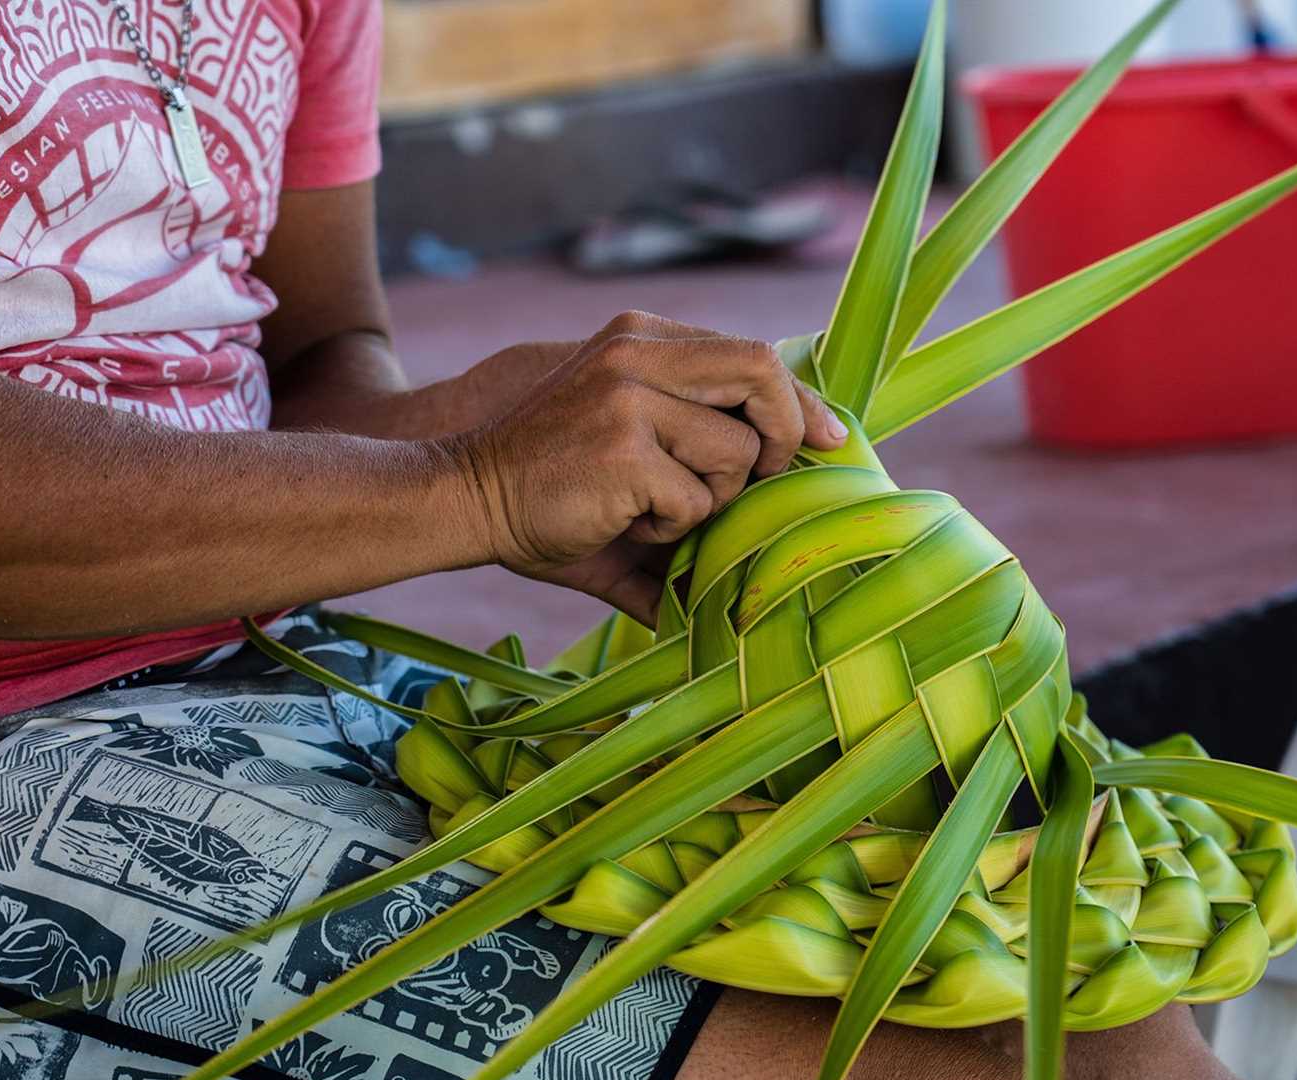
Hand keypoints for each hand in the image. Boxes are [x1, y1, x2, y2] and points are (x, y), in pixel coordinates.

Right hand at [450, 311, 848, 622]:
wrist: (467, 498)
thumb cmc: (554, 481)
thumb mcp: (631, 433)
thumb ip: (699, 436)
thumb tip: (782, 482)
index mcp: (643, 336)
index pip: (752, 354)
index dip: (800, 399)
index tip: (830, 437)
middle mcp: (637, 351)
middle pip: (762, 372)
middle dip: (782, 436)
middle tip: (760, 482)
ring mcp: (629, 396)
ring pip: (735, 454)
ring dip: (709, 499)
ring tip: (654, 505)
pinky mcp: (624, 449)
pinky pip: (697, 499)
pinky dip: (672, 527)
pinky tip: (625, 520)